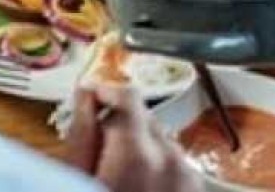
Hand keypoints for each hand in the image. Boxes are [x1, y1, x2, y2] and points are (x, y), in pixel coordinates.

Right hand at [65, 86, 198, 191]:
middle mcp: (170, 159)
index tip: (94, 97)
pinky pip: (174, 159)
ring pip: (159, 138)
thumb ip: (82, 130)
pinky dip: (158, 164)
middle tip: (101, 151)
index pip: (128, 95)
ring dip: (141, 147)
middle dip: (122, 127)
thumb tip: (86, 92)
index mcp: (136, 152)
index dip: (107, 92)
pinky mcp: (195, 185)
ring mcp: (187, 174)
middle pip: (144, 118)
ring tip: (123, 175)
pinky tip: (141, 184)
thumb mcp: (79, 173)